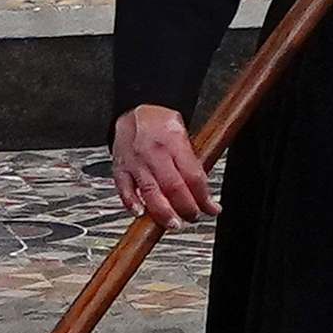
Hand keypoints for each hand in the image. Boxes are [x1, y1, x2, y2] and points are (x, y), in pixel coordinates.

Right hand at [113, 102, 214, 223]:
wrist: (136, 109)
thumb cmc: (163, 122)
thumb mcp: (185, 135)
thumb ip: (191, 161)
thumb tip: (202, 189)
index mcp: (175, 144)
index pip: (193, 176)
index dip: (204, 197)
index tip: (212, 209)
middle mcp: (154, 154)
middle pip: (173, 187)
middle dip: (186, 208)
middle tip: (194, 218)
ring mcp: (135, 162)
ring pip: (150, 192)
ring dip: (163, 212)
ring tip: (173, 224)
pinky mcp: (120, 167)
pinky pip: (124, 188)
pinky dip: (131, 203)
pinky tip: (140, 213)